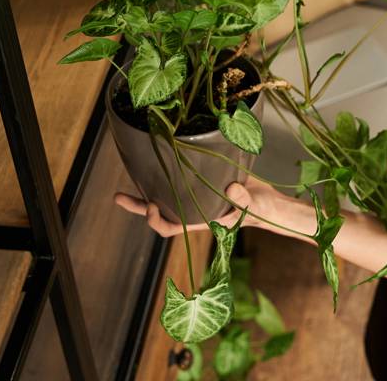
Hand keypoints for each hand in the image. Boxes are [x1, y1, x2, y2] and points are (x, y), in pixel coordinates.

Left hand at [113, 175, 288, 237]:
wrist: (268, 201)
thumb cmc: (261, 209)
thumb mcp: (252, 205)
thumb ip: (243, 199)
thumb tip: (230, 188)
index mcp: (201, 219)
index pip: (171, 226)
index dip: (156, 220)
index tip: (150, 206)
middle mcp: (194, 208)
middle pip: (161, 212)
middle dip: (138, 206)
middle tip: (118, 196)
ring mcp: (197, 196)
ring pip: (167, 195)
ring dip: (148, 188)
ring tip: (130, 177)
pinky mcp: (203, 181)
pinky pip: (179, 180)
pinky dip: (167, 173)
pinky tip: (159, 160)